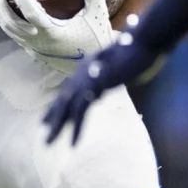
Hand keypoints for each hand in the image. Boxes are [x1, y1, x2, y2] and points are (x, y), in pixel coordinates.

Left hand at [0, 0, 115, 74]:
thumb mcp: (98, 13)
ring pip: (9, 30)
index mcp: (53, 33)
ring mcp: (33, 48)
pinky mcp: (32, 51)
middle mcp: (39, 42)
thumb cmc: (95, 38)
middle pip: (10, 23)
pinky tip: (6, 10)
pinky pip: (14, 35)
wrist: (93, 67)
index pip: (31, 14)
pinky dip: (7, 21)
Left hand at [43, 29, 160, 144]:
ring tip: (49, 143)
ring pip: (67, 108)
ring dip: (58, 127)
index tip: (47, 120)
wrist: (142, 43)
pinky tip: (73, 143)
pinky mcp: (95, 86)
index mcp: (85, 68)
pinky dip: (76, 128)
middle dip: (53, 118)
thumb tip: (96, 95)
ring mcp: (87, 79)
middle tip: (45, 136)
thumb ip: (102, 81)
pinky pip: (81, 111)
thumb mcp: (114, 69)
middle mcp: (82, 73)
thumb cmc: (134, 51)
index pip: (67, 91)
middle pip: (63, 100)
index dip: (57, 106)